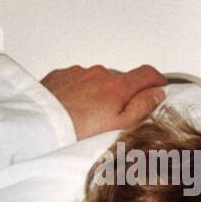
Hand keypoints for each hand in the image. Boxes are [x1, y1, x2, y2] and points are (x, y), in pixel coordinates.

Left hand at [40, 64, 167, 138]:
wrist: (40, 124)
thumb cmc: (78, 129)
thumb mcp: (119, 125)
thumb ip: (142, 107)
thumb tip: (157, 94)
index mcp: (117, 85)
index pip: (147, 73)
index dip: (157, 79)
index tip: (160, 86)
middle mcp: (99, 73)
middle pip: (120, 78)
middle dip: (123, 92)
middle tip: (117, 114)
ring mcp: (78, 72)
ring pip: (97, 79)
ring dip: (99, 91)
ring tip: (90, 114)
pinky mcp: (60, 75)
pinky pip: (76, 80)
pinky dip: (79, 90)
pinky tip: (73, 107)